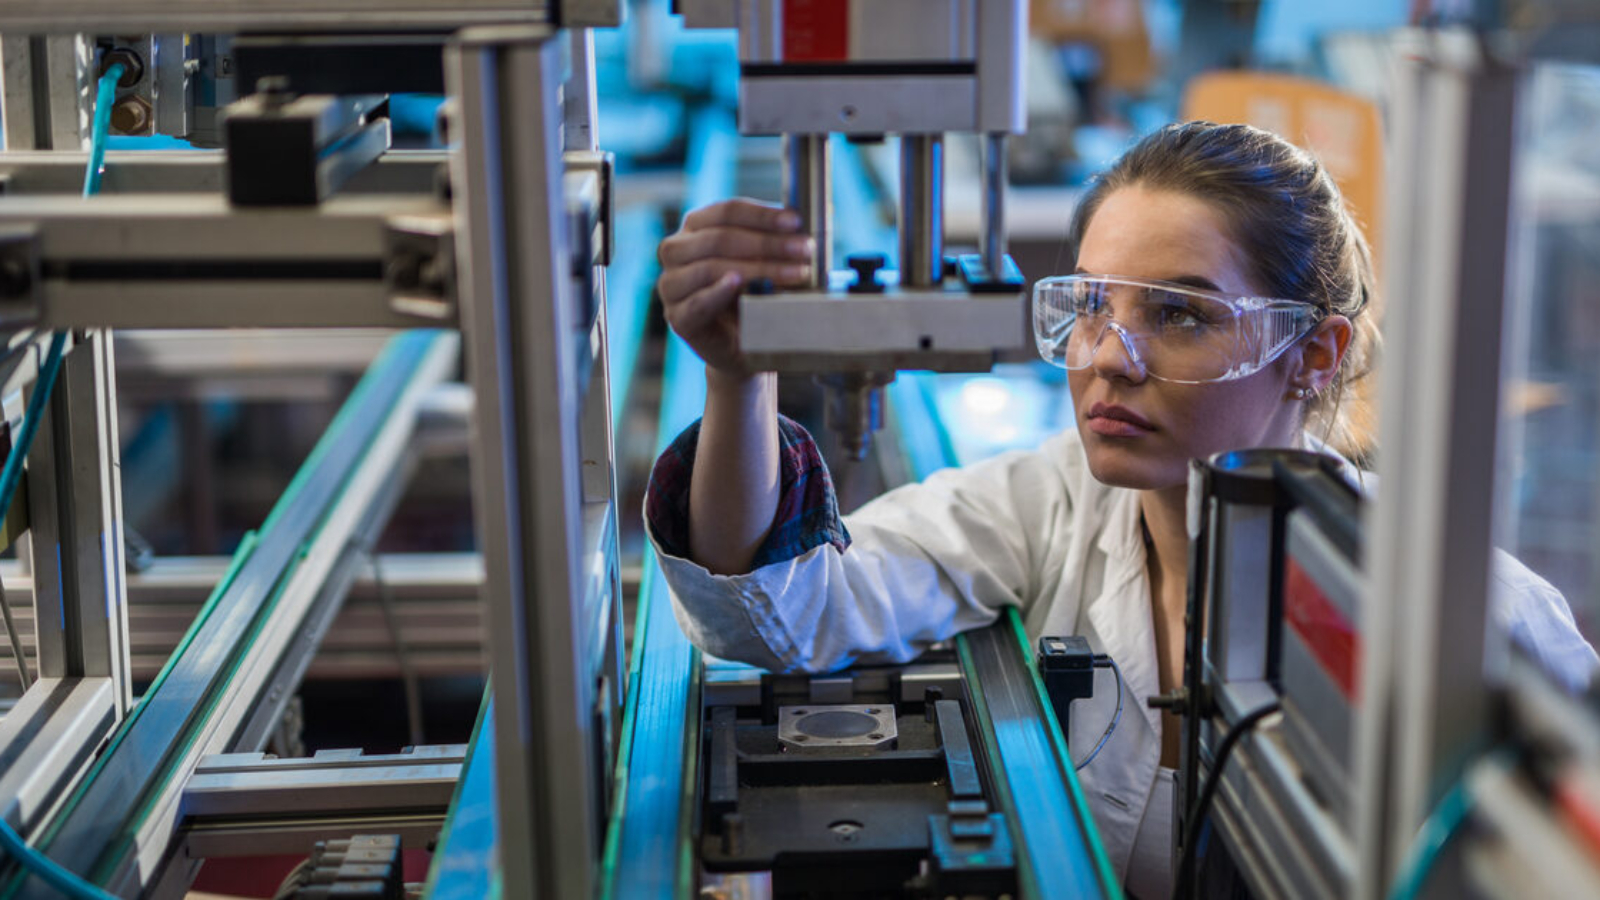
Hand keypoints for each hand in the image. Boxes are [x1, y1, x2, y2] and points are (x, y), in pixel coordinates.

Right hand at [656, 199, 814, 374]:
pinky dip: (717, 292)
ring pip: (710, 267)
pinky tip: (737, 283)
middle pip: (720, 238)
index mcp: (696, 226)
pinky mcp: (677, 317)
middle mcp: (677, 250)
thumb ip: (776, 239)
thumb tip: (809, 219)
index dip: (763, 215)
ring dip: (756, 268)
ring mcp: (672, 284)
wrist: (746, 345)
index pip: (726, 211)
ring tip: (792, 273)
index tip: (796, 222)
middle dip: (767, 243)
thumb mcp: (765, 261)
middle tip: (804, 250)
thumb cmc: (755, 294)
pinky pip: (696, 302)